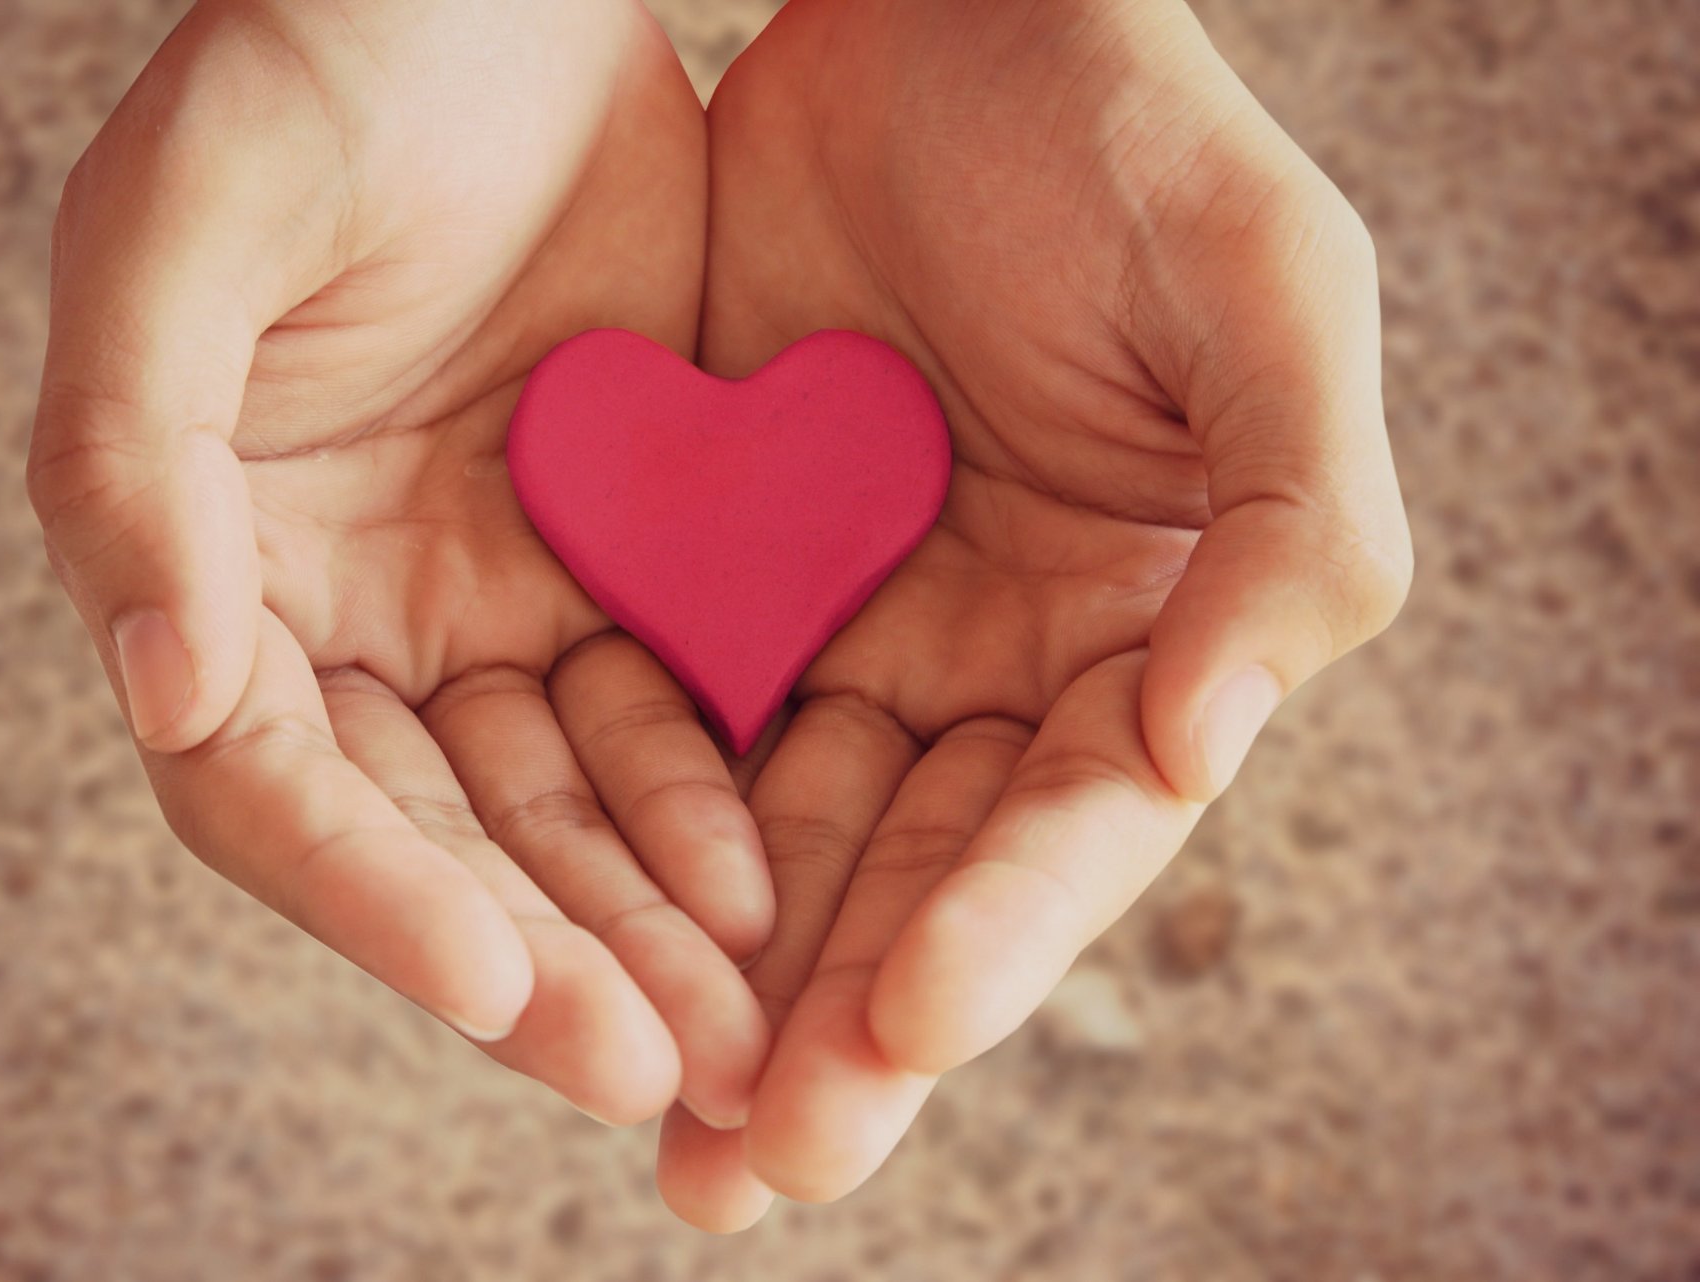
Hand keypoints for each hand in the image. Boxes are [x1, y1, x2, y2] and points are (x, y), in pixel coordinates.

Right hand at [26, 0, 773, 1126]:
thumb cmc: (315, 70)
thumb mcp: (189, 228)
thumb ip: (135, 452)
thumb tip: (158, 679)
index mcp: (215, 564)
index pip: (276, 785)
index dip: (377, 896)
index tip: (499, 989)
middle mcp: (349, 613)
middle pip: (440, 834)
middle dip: (546, 960)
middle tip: (661, 1072)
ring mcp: (489, 595)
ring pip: (567, 803)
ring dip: (648, 921)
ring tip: (748, 1024)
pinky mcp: (619, 559)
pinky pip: (673, 711)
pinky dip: (719, 800)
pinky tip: (781, 878)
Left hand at [659, 0, 1411, 1225]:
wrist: (931, 9)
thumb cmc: (1122, 132)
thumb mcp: (1265, 291)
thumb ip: (1295, 518)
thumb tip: (1211, 745)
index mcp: (1138, 624)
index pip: (1071, 821)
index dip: (998, 933)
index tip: (902, 1031)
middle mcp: (992, 656)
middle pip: (917, 877)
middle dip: (841, 1027)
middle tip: (750, 1174)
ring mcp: (849, 622)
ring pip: (781, 840)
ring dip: (722, 985)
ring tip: (664, 1130)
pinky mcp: (718, 571)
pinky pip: (662, 724)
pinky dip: (626, 840)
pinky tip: (569, 943)